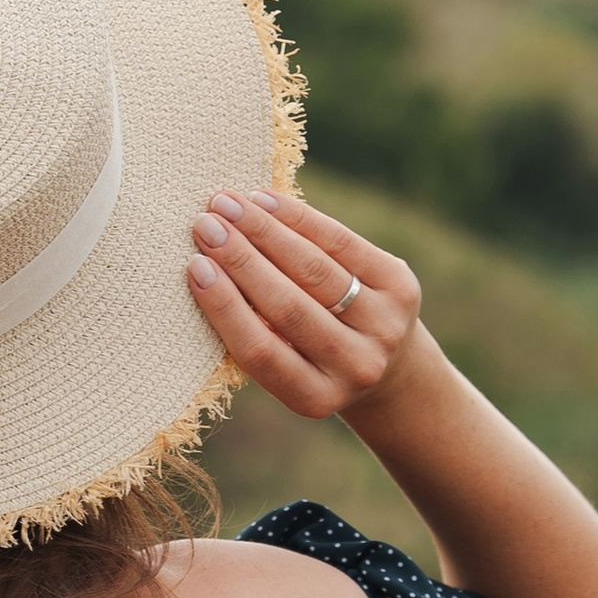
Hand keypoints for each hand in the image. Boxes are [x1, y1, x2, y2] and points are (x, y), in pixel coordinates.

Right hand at [187, 187, 423, 422]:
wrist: (390, 363)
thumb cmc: (310, 357)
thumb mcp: (287, 365)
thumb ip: (254, 329)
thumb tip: (204, 262)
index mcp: (315, 397)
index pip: (261, 351)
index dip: (226, 308)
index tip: (195, 267)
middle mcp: (356, 367)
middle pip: (289, 307)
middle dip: (242, 260)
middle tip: (204, 225)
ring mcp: (386, 327)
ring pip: (316, 270)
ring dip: (265, 232)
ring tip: (228, 205)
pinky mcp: (402, 287)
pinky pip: (343, 243)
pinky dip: (300, 219)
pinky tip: (265, 201)